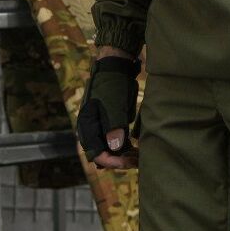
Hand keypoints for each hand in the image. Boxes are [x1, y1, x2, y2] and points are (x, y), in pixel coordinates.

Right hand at [76, 53, 141, 169]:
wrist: (116, 68)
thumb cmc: (111, 84)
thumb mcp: (112, 104)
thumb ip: (113, 126)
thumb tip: (116, 148)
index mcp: (87, 127)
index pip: (96, 153)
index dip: (111, 161)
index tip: (127, 162)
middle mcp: (94, 132)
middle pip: (104, 155)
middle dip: (120, 161)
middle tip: (138, 160)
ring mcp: (104, 129)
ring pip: (113, 151)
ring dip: (126, 156)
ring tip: (142, 157)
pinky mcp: (114, 126)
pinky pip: (119, 143)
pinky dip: (128, 148)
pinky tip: (140, 150)